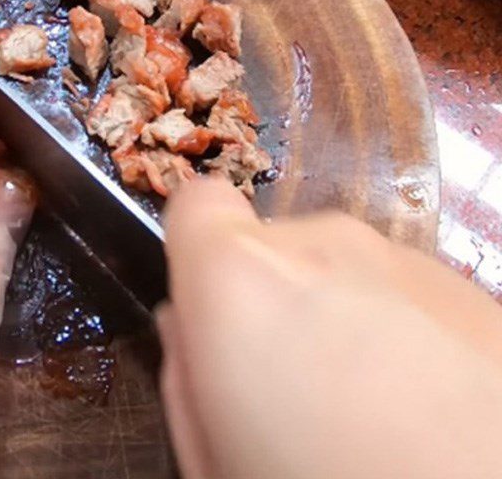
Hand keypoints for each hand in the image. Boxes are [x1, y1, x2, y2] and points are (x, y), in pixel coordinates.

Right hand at [159, 178, 501, 478]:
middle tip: (299, 394)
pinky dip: (403, 334)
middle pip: (273, 247)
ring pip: (341, 270)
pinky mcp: (474, 289)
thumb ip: (183, 373)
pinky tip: (431, 413)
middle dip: (273, 300)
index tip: (212, 314)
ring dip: (342, 318)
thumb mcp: (213, 460)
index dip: (195, 251)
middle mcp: (325, 243)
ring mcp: (407, 260)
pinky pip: (403, 294)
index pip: (196, 203)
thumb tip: (189, 324)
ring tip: (374, 414)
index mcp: (243, 276)